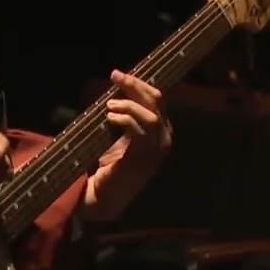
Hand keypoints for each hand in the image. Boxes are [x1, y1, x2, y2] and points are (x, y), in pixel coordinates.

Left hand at [83, 70, 171, 221]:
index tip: (119, 74)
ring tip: (109, 105)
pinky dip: (124, 120)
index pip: (158, 99)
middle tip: (115, 77)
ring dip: (128, 105)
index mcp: (160, 130)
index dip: (139, 83)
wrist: (105, 194)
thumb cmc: (110, 163)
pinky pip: (139, 132)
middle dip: (135, 86)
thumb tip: (114, 90)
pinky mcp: (143, 159)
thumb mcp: (120, 134)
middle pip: (157, 102)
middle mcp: (163, 139)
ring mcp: (156, 151)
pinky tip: (109, 118)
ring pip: (150, 116)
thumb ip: (124, 115)